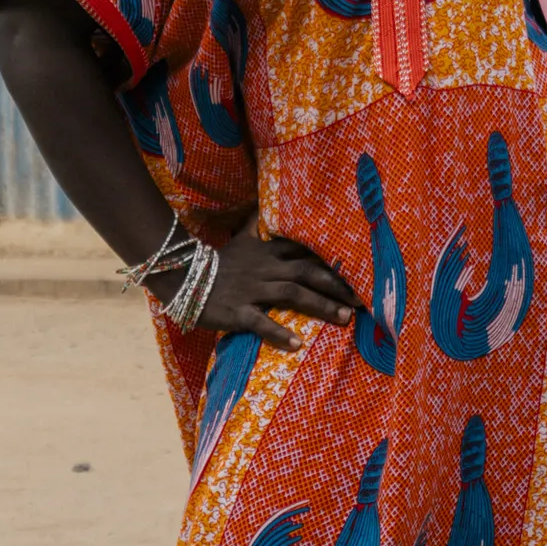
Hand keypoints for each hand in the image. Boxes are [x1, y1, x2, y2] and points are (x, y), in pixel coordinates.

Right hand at [170, 224, 362, 351]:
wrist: (184, 276)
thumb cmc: (219, 262)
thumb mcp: (241, 237)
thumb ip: (259, 222)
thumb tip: (267, 202)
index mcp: (269, 252)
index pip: (308, 254)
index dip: (334, 264)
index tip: (360, 274)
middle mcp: (266, 268)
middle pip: (308, 273)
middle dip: (337, 286)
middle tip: (362, 299)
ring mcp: (252, 289)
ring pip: (292, 294)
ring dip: (321, 306)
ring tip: (345, 319)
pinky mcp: (237, 311)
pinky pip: (260, 322)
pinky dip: (278, 332)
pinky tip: (297, 343)